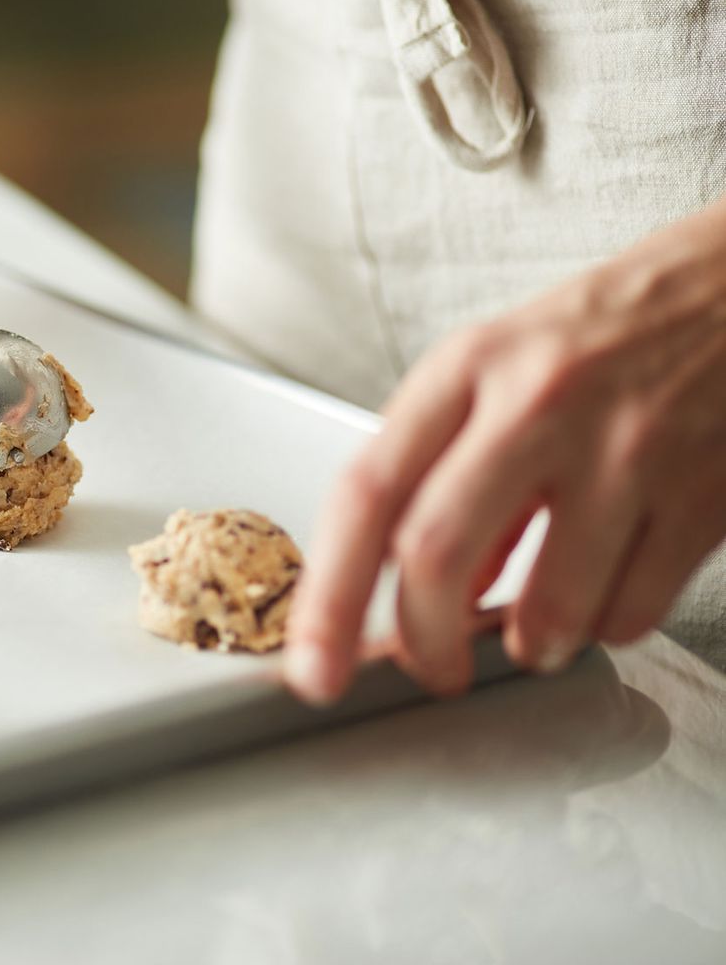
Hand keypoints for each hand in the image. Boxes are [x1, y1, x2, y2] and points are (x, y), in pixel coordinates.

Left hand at [285, 199, 725, 703]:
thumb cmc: (606, 333)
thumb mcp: (498, 371)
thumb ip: (445, 472)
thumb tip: (411, 592)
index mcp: (467, 370)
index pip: (367, 493)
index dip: (329, 596)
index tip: (314, 664)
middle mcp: (538, 404)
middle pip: (436, 554)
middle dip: (423, 642)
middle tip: (431, 668)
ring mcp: (625, 449)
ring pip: (546, 607)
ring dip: (530, 644)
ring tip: (536, 625)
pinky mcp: (703, 494)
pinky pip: (631, 611)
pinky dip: (604, 627)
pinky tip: (604, 589)